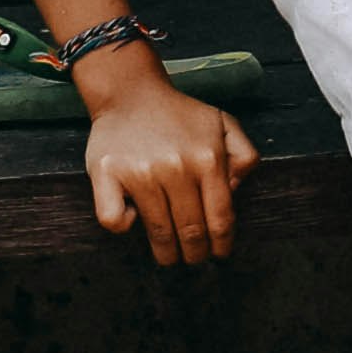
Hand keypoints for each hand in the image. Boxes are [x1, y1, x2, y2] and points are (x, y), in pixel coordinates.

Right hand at [81, 65, 255, 265]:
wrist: (131, 93)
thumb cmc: (179, 114)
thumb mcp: (223, 123)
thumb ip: (243, 155)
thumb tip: (235, 191)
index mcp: (208, 158)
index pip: (220, 217)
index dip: (221, 243)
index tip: (219, 254)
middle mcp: (176, 167)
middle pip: (191, 230)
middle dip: (196, 253)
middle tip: (194, 260)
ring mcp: (140, 173)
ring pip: (158, 231)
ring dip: (166, 252)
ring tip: (169, 256)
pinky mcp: (107, 175)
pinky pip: (114, 220)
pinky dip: (125, 226)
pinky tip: (133, 218)